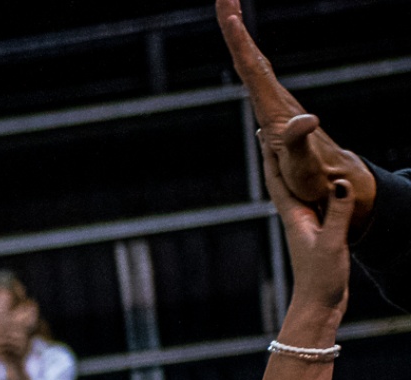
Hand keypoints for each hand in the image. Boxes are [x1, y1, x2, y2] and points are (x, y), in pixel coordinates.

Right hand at [217, 0, 376, 224]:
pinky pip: (256, 77)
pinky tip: (242, 55)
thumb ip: (298, 143)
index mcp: (274, 111)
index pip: (253, 71)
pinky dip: (245, 58)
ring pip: (254, 63)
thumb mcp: (301, 166)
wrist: (330, 183)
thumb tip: (305, 119)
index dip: (239, 43)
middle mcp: (276, 101)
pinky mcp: (274, 110)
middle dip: (237, 27)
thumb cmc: (312, 180)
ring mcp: (276, 104)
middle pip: (252, 57)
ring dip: (240, 38)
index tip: (227, 15)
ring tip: (228, 13)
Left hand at [262, 148, 354, 328]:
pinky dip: (311, 187)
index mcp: (295, 217)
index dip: (272, 156)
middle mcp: (296, 219)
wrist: (319, 307)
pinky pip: (312, 203)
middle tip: (268, 131)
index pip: (279, 180)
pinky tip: (315, 184)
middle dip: (275, 157)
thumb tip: (341, 181)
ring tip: (288, 149)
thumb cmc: (322, 279)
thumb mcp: (333, 243)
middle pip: (282, 181)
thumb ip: (339, 212)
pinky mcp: (317, 235)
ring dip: (290, 169)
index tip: (265, 131)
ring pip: (296, 190)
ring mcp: (305, 227)